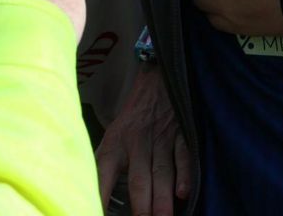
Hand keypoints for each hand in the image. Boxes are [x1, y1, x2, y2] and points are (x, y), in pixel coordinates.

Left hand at [97, 65, 189, 215]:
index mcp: (115, 145)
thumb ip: (107, 165)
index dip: (101, 195)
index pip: (103, 175)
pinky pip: (183, 156)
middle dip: (142, 205)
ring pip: (161, 173)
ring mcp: (160, 139)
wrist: (156, 80)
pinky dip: (184, 174)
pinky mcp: (180, 134)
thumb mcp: (113, 137)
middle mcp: (136, 144)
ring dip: (162, 198)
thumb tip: (100, 196)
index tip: (98, 211)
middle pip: (138, 179)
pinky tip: (183, 192)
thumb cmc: (132, 118)